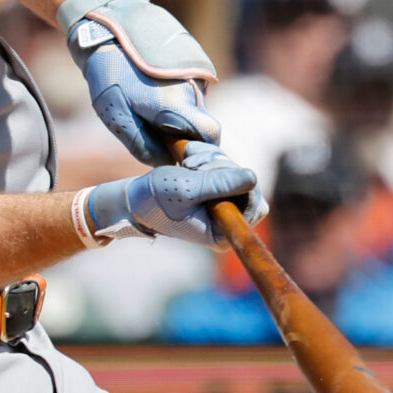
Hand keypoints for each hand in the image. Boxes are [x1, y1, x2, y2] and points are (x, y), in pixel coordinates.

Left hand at [58, 0, 220, 163]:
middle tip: (151, 127)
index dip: (199, 148)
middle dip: (181, 133)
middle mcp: (193, 88)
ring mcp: (194, 72)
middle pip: (200, 124)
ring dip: (176, 114)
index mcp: (177, 104)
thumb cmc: (110, 71)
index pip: (211, 135)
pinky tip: (151, 89)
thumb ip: (141, 144)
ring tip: (145, 103)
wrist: (110, 24)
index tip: (178, 151)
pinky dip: (175, 97)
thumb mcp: (116, 115)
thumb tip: (163, 161)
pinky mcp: (191, 62)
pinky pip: (189, 90)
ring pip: (194, 107)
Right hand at [79, 143, 260, 248]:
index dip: (238, 182)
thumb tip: (254, 177)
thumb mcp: (185, 189)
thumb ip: (218, 184)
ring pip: (236, 172)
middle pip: (248, 186)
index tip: (208, 172)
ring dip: (213, 159)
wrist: (136, 198)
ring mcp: (223, 207)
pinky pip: (226, 167)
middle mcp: (226, 223)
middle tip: (191, 163)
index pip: (255, 205)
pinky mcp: (216, 192)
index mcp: (221, 234)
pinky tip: (189, 158)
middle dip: (222, 167)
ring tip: (186, 161)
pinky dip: (210, 158)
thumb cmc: (156, 199)